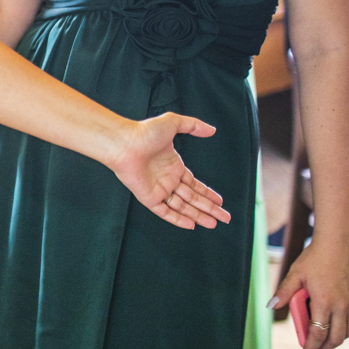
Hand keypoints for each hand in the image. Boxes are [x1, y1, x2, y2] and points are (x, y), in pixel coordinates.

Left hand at [106, 113, 228, 229]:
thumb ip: (193, 125)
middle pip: (193, 198)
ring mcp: (158, 189)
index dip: (207, 193)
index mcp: (174, 166)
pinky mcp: (148, 198)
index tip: (220, 201)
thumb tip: (212, 130)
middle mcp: (167, 179)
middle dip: (209, 208)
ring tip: (214, 224)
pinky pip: (165, 212)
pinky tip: (191, 225)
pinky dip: (177, 219)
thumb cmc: (143, 132)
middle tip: (225, 217)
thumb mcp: (173, 123)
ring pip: (182, 207)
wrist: (123, 143)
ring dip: (198, 215)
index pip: (194, 184)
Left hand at [269, 237, 348, 348]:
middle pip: (336, 338)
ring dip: (338, 339)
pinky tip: (341, 326)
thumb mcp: (295, 274)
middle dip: (325, 347)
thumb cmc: (314, 257)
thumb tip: (270, 306)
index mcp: (324, 303)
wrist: (339, 242)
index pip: (317, 334)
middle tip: (314, 348)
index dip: (310, 347)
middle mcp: (343, 306)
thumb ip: (283, 292)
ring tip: (327, 339)